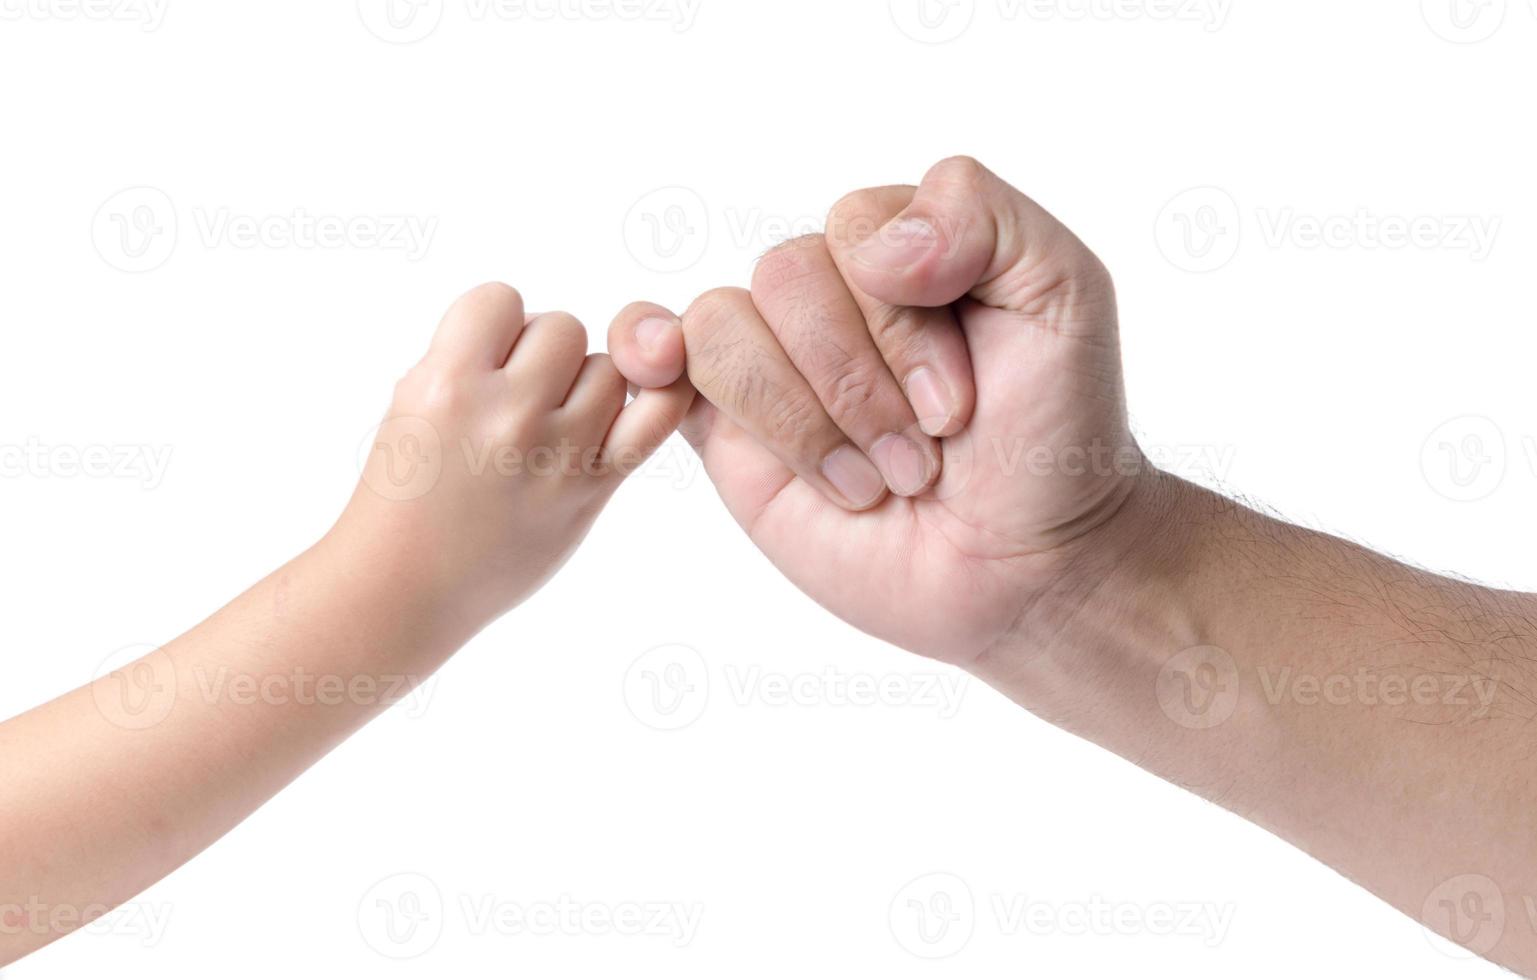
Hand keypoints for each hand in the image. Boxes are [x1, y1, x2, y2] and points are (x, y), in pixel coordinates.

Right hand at [341, 283, 691, 627]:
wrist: (406, 586)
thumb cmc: (406, 490)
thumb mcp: (410, 402)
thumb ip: (470, 355)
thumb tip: (531, 326)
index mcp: (447, 385)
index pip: (501, 299)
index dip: (497, 325)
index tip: (484, 362)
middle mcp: (506, 416)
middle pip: (564, 329)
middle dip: (544, 354)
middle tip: (520, 398)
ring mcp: (555, 455)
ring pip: (610, 371)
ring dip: (587, 387)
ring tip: (552, 424)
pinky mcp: (592, 490)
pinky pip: (654, 419)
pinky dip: (655, 402)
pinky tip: (631, 411)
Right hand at [610, 158, 1147, 666]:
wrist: (1024, 564)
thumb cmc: (1050, 432)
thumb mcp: (1067, 296)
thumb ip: (987, 216)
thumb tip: (866, 246)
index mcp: (901, 247)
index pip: (855, 229)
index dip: (901, 325)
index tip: (962, 409)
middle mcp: (832, 292)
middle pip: (786, 278)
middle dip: (858, 384)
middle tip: (922, 459)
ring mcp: (776, 358)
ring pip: (724, 326)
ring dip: (802, 420)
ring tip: (870, 483)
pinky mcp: (728, 429)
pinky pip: (662, 357)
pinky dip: (649, 351)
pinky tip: (662, 370)